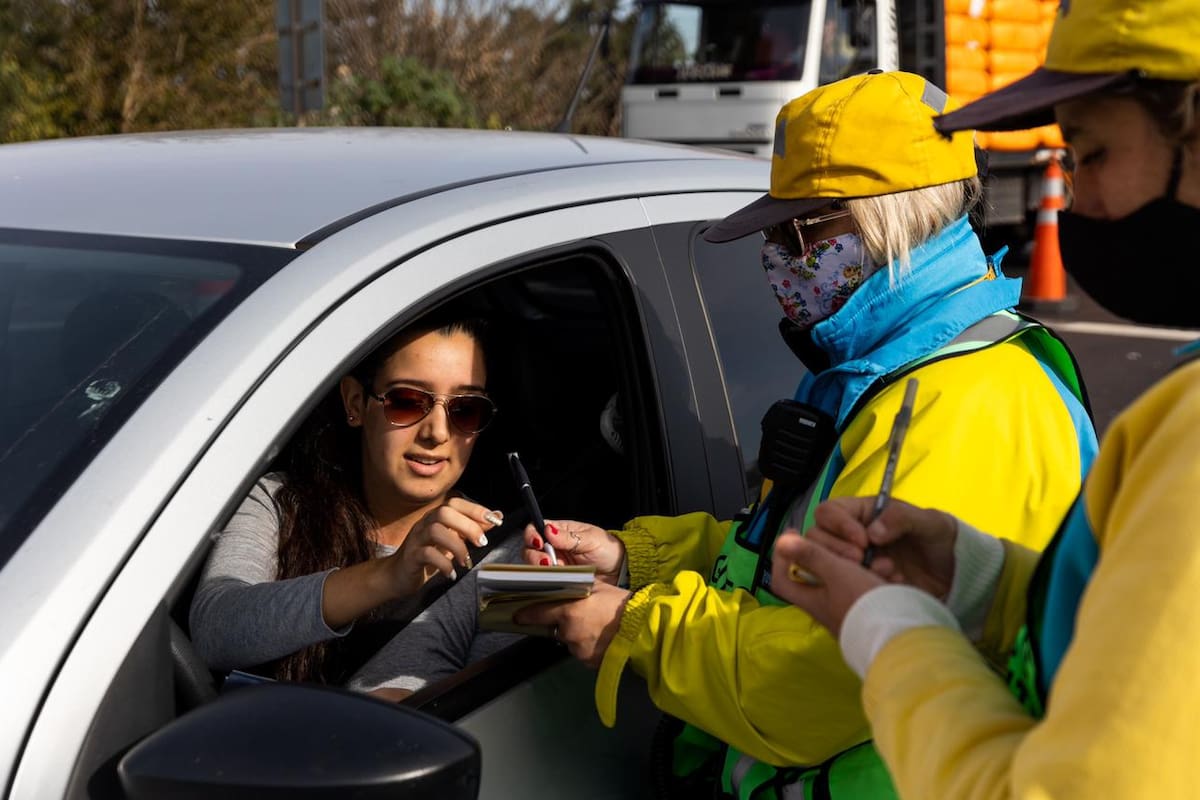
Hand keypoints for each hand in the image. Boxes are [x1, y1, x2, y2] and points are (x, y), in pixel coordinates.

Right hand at [387, 497, 501, 594]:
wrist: (397, 575)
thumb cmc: (427, 556)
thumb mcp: (452, 540)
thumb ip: (472, 527)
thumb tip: (496, 516)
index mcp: (436, 517)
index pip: (455, 503)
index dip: (476, 509)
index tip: (495, 520)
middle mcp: (425, 524)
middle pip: (445, 512)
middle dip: (468, 526)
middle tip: (482, 543)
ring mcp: (416, 539)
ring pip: (435, 531)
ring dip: (456, 546)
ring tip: (466, 561)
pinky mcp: (411, 557)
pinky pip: (426, 555)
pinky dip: (443, 564)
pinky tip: (451, 573)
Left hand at [513, 582, 630, 666]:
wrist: (643, 630)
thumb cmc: (623, 606)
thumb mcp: (599, 588)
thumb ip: (579, 589)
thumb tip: (567, 586)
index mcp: (569, 612)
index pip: (539, 614)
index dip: (527, 615)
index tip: (518, 616)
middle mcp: (569, 633)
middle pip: (557, 628)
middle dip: (565, 623)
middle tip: (582, 616)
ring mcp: (579, 650)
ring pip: (571, 641)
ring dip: (578, 635)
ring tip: (598, 627)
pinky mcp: (589, 662)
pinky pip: (582, 652)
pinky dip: (589, 646)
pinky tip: (603, 638)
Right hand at [522, 519, 625, 584]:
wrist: (620, 571)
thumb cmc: (608, 550)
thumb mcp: (590, 540)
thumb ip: (568, 537)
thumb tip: (548, 530)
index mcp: (559, 532)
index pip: (535, 529)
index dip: (532, 536)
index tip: (539, 543)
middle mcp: (553, 548)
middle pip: (530, 549)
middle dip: (535, 556)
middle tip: (548, 562)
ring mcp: (554, 565)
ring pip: (534, 566)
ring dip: (540, 570)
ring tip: (555, 572)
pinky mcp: (557, 581)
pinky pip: (544, 581)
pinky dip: (546, 582)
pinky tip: (555, 582)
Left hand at [769, 531, 885, 637]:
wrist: (900, 635)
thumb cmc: (862, 602)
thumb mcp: (836, 573)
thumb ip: (811, 556)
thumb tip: (781, 541)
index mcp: (812, 601)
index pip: (782, 581)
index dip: (782, 558)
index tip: (792, 534)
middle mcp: (827, 609)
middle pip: (818, 578)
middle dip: (831, 557)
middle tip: (847, 545)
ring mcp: (850, 612)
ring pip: (849, 581)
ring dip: (861, 567)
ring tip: (876, 559)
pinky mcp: (872, 613)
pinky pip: (869, 591)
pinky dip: (878, 579)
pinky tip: (892, 574)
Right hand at [803, 496, 958, 599]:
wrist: (955, 574)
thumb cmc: (940, 539)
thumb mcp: (929, 522)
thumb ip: (902, 518)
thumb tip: (873, 532)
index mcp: (863, 513)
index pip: (829, 511)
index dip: (838, 525)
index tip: (862, 541)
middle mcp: (850, 535)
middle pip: (817, 537)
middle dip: (837, 550)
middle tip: (862, 560)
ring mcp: (853, 561)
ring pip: (826, 562)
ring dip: (849, 569)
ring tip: (884, 572)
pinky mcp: (858, 583)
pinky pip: (844, 585)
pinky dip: (863, 586)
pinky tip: (890, 584)